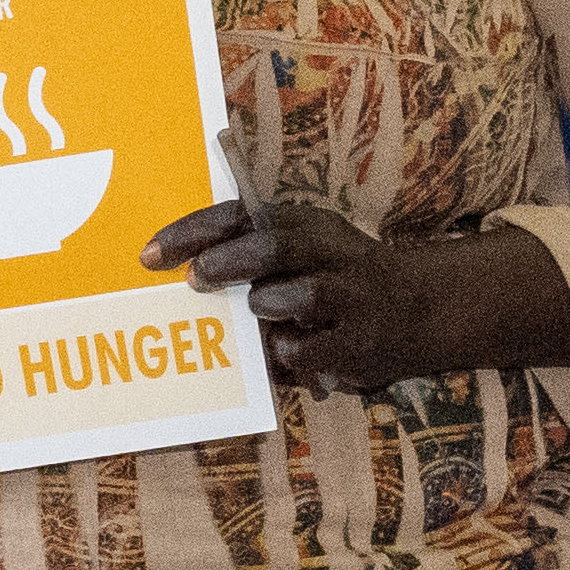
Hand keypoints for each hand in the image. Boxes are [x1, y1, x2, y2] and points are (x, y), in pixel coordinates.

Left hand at [139, 199, 569, 392]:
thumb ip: (251, 254)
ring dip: (265, 306)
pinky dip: (287, 353)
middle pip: (271, 246)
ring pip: (294, 296)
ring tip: (260, 311)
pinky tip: (286, 352)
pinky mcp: (359, 341)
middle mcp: (327, 252)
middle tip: (196, 279)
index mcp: (303, 224)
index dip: (191, 233)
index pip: (238, 216)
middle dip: (226, 262)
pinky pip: (306, 351)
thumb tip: (179, 273)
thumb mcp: (302, 251)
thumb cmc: (336, 281)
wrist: (418, 308)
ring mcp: (347, 296)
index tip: (150, 256)